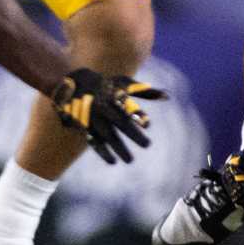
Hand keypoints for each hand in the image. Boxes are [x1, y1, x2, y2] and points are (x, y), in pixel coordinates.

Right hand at [51, 68, 165, 163]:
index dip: (137, 115)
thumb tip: (168, 97)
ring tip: (130, 160)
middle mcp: (104, 107)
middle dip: (133, 135)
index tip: (148, 124)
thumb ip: (145, 92)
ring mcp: (94, 118)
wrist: (75, 84)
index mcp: (115, 96)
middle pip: (120, 123)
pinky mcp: (86, 127)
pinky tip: (113, 161)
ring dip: (118, 148)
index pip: (128, 106)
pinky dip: (103, 152)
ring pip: (108, 135)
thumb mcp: (125, 83)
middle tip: (147, 145)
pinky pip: (94, 141)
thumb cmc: (107, 85)